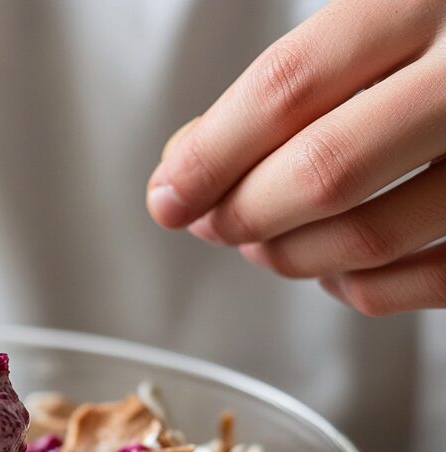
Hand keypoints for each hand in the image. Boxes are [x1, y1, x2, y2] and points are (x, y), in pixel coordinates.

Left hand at [146, 0, 445, 315]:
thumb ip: (292, 81)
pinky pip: (427, 284)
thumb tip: (182, 167)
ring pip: (368, 239)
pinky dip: (360, 289)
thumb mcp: (384, 17)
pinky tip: (333, 268)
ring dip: (289, 257)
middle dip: (243, 214)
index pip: (291, 86)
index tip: (166, 195)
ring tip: (261, 242)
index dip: (211, 154)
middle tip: (211, 222)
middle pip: (323, 173)